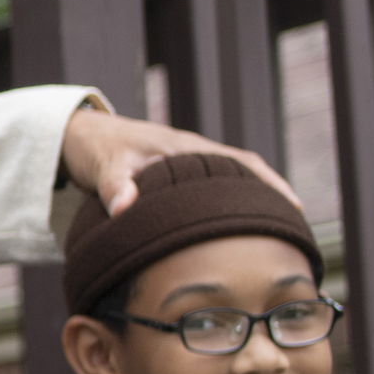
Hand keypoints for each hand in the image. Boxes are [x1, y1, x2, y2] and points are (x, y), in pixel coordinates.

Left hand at [59, 106, 300, 216]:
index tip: (293, 208)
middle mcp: (193, 155)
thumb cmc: (94, 148)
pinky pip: (209, 195)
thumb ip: (116, 186)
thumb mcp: (104, 166)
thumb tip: (125, 209)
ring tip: (275, 236)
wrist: (77, 137)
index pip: (241, 163)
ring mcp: (185, 166)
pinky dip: (224, 210)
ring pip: (229, 186)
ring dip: (249, 206)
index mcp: (186, 149)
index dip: (268, 185)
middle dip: (271, 199)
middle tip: (296, 231)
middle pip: (245, 175)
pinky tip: (231, 234)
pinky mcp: (174, 179)